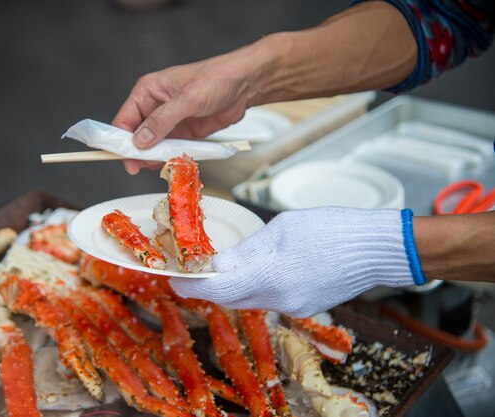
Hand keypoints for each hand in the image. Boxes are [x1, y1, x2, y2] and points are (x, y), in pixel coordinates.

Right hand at [112, 46, 265, 173]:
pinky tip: (174, 161)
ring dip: (156, 157)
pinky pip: (171, 149)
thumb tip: (141, 140)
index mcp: (149, 91)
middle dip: (138, 152)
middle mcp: (155, 106)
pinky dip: (171, 157)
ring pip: (153, 146)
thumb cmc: (217, 78)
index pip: (124, 119)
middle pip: (136, 136)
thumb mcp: (187, 99)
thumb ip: (162, 120)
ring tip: (162, 163)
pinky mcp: (184, 132)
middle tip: (141, 167)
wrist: (245, 84)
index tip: (124, 158)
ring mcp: (170, 121)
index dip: (121, 140)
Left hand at [169, 207, 421, 316]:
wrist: (377, 248)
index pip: (219, 290)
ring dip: (233, 286)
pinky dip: (256, 287)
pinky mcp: (305, 307)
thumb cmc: (332, 228)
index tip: (175, 280)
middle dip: (210, 286)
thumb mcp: (282, 229)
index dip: (192, 286)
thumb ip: (247, 250)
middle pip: (232, 298)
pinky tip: (260, 270)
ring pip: (250, 300)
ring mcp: (295, 308)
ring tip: (226, 266)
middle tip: (196, 271)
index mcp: (272, 276)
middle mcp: (281, 300)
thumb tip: (217, 264)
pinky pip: (270, 300)